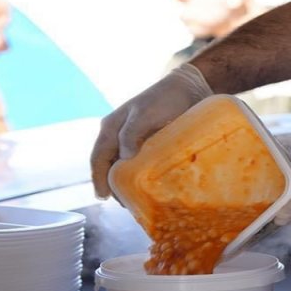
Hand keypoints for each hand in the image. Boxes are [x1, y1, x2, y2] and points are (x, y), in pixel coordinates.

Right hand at [89, 64, 211, 198]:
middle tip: (127, 205)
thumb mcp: (146, 113)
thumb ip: (131, 134)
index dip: (99, 179)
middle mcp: (119, 135)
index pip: (98, 159)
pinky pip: (142, 164)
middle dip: (114, 186)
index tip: (104, 197)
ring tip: (139, 200)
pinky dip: (143, 177)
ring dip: (129, 183)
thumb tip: (124, 160)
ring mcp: (135, 140)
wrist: (192, 86)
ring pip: (126, 167)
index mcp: (111, 127)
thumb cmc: (166, 98)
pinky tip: (152, 188)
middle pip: (110, 166)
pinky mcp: (151, 143)